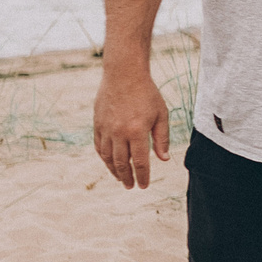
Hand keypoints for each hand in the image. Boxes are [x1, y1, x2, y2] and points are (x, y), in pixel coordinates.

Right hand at [92, 67, 169, 188]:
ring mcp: (106, 129)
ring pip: (107, 157)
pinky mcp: (97, 123)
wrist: (123, 74)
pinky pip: (98, 146)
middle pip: (121, 163)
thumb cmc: (147, 93)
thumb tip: (164, 159)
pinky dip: (103, 157)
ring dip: (114, 170)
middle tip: (130, 186)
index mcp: (137, 132)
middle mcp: (119, 133)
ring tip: (120, 178)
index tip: (144, 186)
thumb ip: (162, 139)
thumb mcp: (161, 115)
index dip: (142, 177)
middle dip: (126, 178)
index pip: (140, 163)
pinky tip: (109, 162)